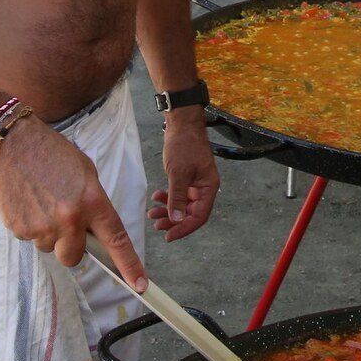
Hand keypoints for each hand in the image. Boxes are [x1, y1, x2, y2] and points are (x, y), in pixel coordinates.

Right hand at [0, 117, 147, 289]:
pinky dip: (31, 226)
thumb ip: (94, 205)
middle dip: (71, 246)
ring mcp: (41, 227)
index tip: (140, 285)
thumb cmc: (52, 153)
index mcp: (92, 202)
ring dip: (49, 233)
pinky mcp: (19, 229)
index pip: (116, 240)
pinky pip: (31, 239)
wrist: (12, 144)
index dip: (129, 265)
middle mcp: (68, 220)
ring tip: (42, 203)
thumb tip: (95, 231)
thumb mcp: (86, 173)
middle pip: (74, 257)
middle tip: (64, 220)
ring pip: (50, 247)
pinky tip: (29, 202)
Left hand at [147, 114, 219, 241]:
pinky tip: (156, 197)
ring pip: (182, 206)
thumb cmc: (184, 145)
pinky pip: (178, 195)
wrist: (182, 124)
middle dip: (174, 221)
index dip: (185, 228)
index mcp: (208, 188)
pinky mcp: (186, 179)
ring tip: (152, 214)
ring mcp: (195, 184)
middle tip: (157, 226)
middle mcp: (204, 189)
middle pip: (191, 213)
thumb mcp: (178, 173)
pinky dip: (167, 198)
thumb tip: (176, 219)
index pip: (199, 216)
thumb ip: (177, 197)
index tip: (169, 236)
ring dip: (168, 211)